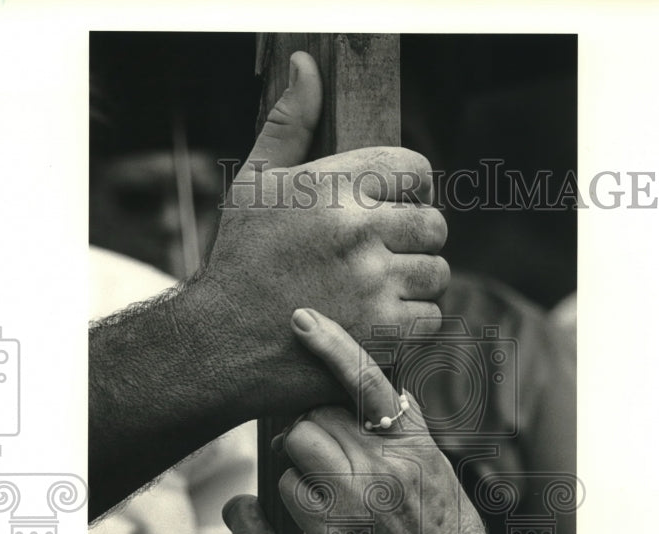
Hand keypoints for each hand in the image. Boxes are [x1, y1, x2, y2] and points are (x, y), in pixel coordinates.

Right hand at [184, 51, 448, 414]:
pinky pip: (431, 319)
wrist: (221, 343)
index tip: (396, 206)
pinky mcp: (383, 335)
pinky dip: (413, 324)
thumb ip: (290, 124)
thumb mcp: (254, 184)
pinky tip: (381, 321)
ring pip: (437, 274)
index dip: (411, 188)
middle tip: (387, 254)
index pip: (415, 168)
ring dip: (416, 283)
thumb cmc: (239, 261)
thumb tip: (306, 64)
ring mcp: (375, 286)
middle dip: (415, 238)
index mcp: (333, 188)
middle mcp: (359, 233)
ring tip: (382, 290)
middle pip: (434, 225)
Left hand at [277, 308, 509, 533]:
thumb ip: (403, 432)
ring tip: (322, 478)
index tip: (304, 321)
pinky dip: (296, 492)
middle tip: (324, 448)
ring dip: (301, 455)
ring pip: (299, 442)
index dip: (332, 345)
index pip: (368, 381)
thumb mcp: (436, 470)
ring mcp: (356, 495)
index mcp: (415, 442)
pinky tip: (319, 510)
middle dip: (314, 424)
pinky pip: (288, 485)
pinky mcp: (331, 528)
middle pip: (319, 412)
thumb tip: (375, 395)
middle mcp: (387, 462)